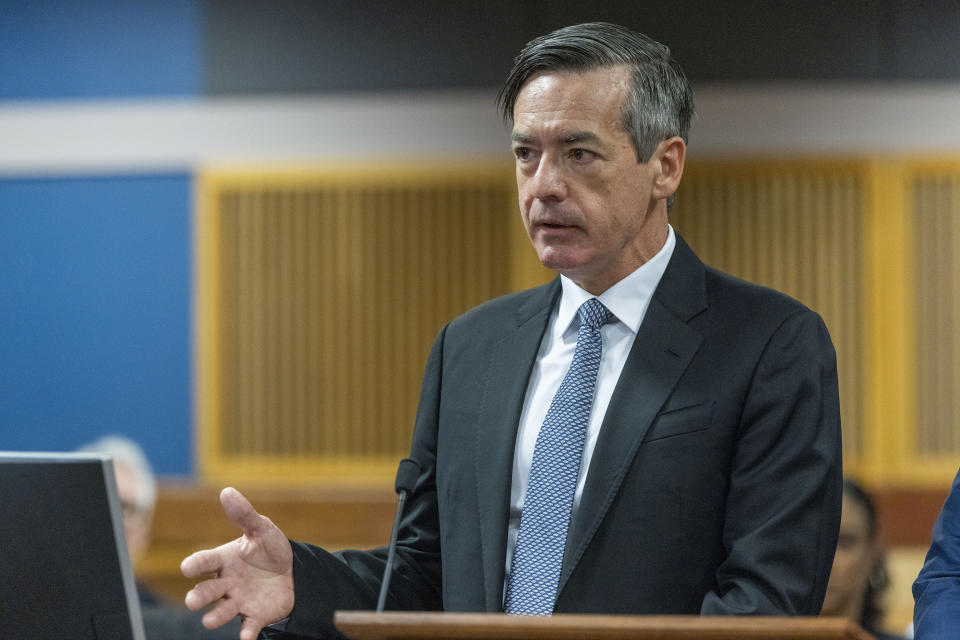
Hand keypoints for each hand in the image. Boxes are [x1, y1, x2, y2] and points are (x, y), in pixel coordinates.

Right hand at [181, 487, 294, 639]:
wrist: (294, 571)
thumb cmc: (270, 549)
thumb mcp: (261, 529)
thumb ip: (244, 514)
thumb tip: (227, 491)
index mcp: (224, 560)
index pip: (204, 561)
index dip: (195, 564)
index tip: (187, 568)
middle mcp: (226, 583)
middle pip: (206, 591)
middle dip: (197, 597)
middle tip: (193, 601)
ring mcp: (238, 601)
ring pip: (220, 612)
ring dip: (214, 617)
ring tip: (209, 620)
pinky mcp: (255, 615)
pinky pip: (248, 626)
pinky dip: (246, 633)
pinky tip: (245, 638)